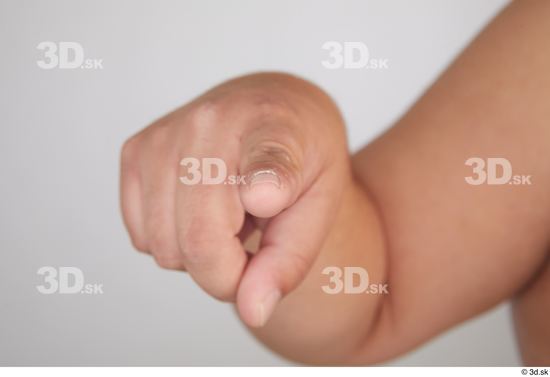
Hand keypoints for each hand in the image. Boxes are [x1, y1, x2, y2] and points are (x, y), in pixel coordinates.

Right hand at [120, 73, 349, 326]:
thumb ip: (289, 260)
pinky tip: (199, 208)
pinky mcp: (134, 152)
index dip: (265, 186)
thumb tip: (252, 310)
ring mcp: (163, 135)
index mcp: (274, 127)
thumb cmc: (300, 157)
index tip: (268, 197)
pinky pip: (142, 236)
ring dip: (199, 254)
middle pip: (199, 241)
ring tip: (228, 216)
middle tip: (253, 247)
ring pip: (164, 248)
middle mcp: (209, 121)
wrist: (270, 107)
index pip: (266, 164)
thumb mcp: (320, 205)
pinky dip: (173, 240)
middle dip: (227, 272)